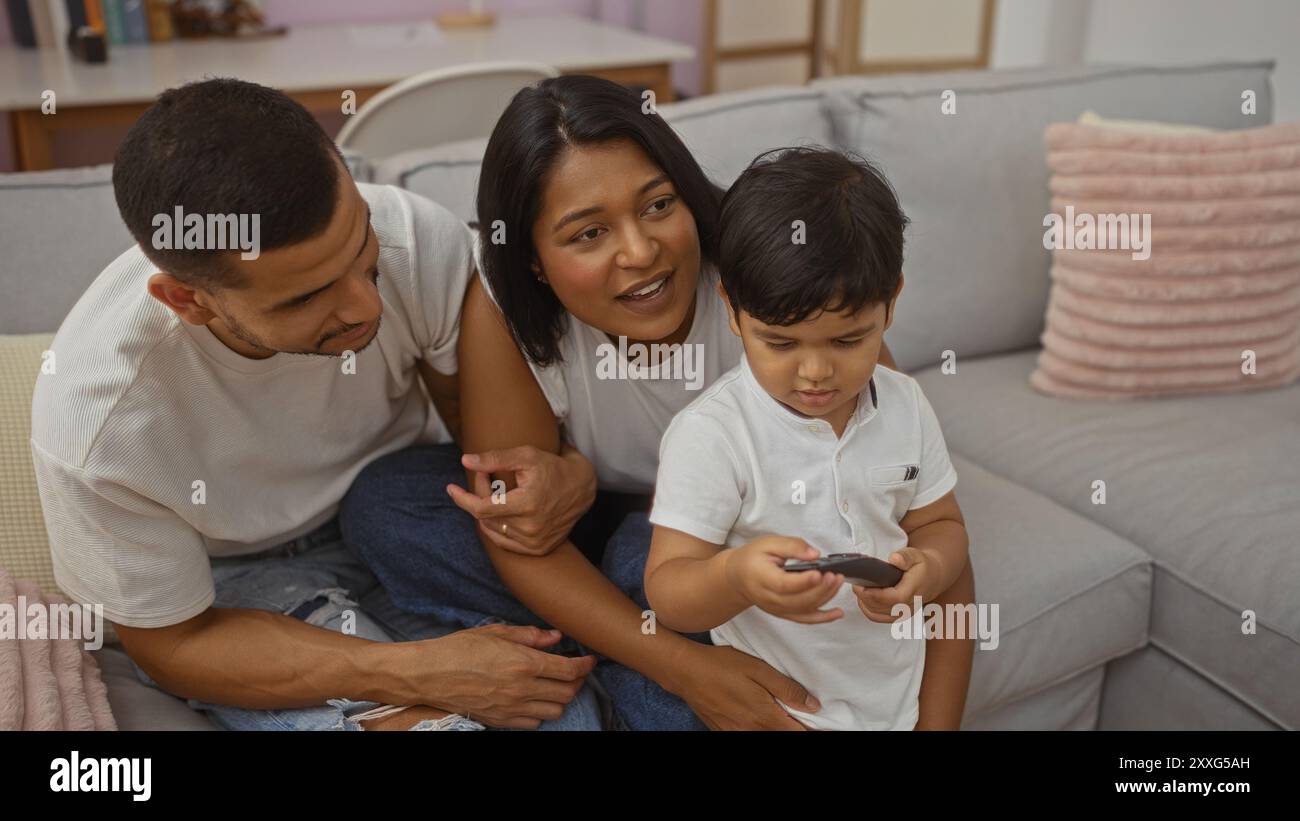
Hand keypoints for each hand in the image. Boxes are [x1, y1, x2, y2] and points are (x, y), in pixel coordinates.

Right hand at [419, 624, 595, 728]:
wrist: (429, 674)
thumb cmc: (460, 648)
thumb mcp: (496, 632)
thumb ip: (530, 636)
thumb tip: (556, 637)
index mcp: (523, 663)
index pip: (569, 670)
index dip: (585, 665)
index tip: (590, 660)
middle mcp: (522, 689)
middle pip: (567, 693)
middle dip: (577, 681)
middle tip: (574, 671)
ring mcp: (512, 708)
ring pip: (554, 711)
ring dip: (561, 698)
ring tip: (556, 685)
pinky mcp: (501, 720)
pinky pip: (534, 723)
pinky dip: (541, 712)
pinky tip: (535, 699)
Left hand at [446, 443, 596, 555]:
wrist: (582, 488)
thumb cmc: (552, 466)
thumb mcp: (526, 455)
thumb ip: (495, 458)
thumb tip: (465, 461)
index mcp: (528, 504)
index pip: (482, 508)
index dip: (463, 498)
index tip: (451, 488)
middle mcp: (532, 528)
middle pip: (486, 517)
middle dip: (479, 495)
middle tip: (485, 477)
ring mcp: (535, 542)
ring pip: (493, 530)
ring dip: (487, 511)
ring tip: (496, 492)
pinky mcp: (538, 549)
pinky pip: (505, 543)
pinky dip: (496, 528)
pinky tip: (499, 513)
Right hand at [670, 643, 819, 729]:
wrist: (684, 672)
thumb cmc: (721, 666)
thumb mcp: (758, 669)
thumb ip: (786, 688)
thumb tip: (813, 706)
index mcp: (764, 717)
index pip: (798, 733)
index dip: (816, 732)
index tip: (829, 729)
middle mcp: (751, 732)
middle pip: (784, 738)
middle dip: (799, 731)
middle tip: (812, 725)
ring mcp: (736, 735)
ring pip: (767, 739)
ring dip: (779, 731)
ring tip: (788, 721)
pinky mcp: (724, 733)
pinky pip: (747, 737)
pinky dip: (762, 731)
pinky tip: (763, 722)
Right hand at [724, 535, 845, 624]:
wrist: (737, 576)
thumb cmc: (752, 558)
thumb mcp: (768, 543)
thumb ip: (792, 546)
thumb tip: (814, 554)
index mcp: (763, 579)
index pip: (785, 584)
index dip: (803, 581)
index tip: (819, 573)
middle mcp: (769, 598)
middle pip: (798, 600)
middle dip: (820, 589)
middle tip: (835, 575)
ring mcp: (777, 609)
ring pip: (804, 609)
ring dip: (825, 597)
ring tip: (837, 582)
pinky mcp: (784, 613)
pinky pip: (805, 619)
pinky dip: (823, 618)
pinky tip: (838, 613)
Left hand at [853, 547, 942, 623]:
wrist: (932, 577)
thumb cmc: (922, 566)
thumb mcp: (916, 555)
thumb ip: (905, 557)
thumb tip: (894, 559)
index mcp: (913, 591)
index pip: (893, 599)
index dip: (874, 594)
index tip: (860, 586)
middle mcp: (908, 606)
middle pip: (881, 608)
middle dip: (864, 596)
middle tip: (855, 583)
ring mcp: (903, 613)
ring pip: (877, 614)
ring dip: (865, 603)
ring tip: (858, 588)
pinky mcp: (897, 616)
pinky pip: (878, 618)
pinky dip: (867, 610)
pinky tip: (863, 599)